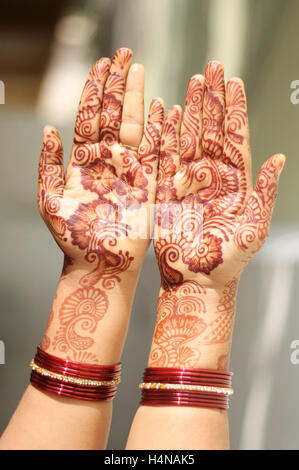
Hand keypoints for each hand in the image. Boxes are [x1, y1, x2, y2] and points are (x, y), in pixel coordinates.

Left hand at [38, 48, 163, 361]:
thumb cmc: (74, 240)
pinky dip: (161, 130)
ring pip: (134, 126)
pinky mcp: (147, 183)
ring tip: (139, 71)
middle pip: (113, 114)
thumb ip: (49, 165)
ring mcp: (128, 170)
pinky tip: (164, 108)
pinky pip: (156, 151)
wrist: (101, 265)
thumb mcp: (52, 202)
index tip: (101, 65)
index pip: (89, 117)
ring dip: (137, 98)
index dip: (94, 91)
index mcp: (83, 162)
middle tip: (124, 55)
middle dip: (117, 84)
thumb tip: (48, 130)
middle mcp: (106, 161)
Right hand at [150, 61, 284, 368]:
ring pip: (190, 136)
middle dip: (213, 98)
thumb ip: (265, 193)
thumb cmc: (228, 260)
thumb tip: (280, 158)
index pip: (235, 136)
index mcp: (236, 181)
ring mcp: (189, 180)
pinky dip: (165, 134)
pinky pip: (166, 156)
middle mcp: (213, 175)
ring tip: (194, 81)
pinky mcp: (168, 190)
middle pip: (212, 128)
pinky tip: (166, 113)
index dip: (234, 109)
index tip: (234, 82)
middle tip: (213, 68)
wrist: (198, 278)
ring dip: (191, 109)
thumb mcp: (253, 228)